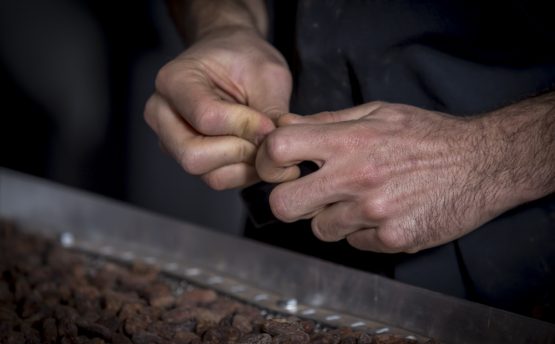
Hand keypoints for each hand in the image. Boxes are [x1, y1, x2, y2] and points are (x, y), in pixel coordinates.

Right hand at [144, 27, 291, 188]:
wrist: (233, 58)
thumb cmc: (245, 59)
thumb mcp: (267, 74)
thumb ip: (270, 110)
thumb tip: (274, 147)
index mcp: (174, 80)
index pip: (207, 118)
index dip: (246, 126)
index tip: (270, 122)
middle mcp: (162, 113)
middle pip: (194, 157)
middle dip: (240, 152)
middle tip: (265, 138)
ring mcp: (170, 140)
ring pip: (207, 174)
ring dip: (245, 165)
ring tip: (263, 143)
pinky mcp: (188, 157)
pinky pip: (217, 179)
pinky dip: (244, 172)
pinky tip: (256, 151)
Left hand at [256, 102, 509, 252]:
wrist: (482, 163)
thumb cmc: (427, 134)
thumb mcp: (377, 112)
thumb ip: (326, 120)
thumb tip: (284, 124)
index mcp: (349, 140)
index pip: (279, 148)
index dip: (268, 159)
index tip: (280, 165)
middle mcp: (357, 177)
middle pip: (284, 204)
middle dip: (290, 200)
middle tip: (309, 193)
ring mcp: (374, 212)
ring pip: (321, 229)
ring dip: (332, 217)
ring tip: (361, 199)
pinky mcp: (393, 239)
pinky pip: (354, 244)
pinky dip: (362, 232)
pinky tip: (384, 213)